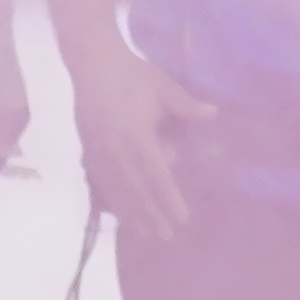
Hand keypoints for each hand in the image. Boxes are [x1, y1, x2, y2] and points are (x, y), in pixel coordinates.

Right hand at [71, 47, 212, 233]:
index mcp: (137, 134)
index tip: (182, 219)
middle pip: (135, 189)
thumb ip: (187, 107)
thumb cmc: (134, 74)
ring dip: (129, 211)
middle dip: (150, 214)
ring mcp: (98, 149)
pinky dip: (110, 197)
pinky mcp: (87, 147)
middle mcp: (115, 148)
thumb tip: (213, 115)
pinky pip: (99, 179)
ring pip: (115, 188)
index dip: (169, 199)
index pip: (157, 175)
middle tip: (165, 236)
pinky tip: (117, 212)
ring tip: (142, 232)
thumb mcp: (165, 88)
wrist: (92, 63)